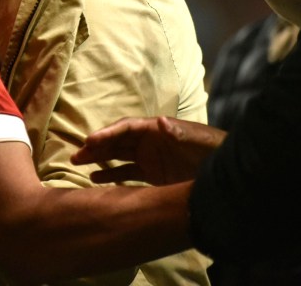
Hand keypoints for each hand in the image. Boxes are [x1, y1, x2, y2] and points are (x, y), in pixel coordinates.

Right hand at [71, 117, 226, 185]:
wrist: (224, 171)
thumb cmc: (213, 150)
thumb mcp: (197, 141)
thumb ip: (178, 132)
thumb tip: (159, 120)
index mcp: (156, 130)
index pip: (126, 129)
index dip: (107, 134)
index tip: (89, 141)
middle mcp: (149, 142)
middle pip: (117, 141)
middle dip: (96, 147)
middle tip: (75, 155)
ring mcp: (150, 158)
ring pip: (118, 156)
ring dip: (99, 159)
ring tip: (78, 164)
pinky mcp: (153, 174)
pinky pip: (126, 173)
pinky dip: (111, 174)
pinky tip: (95, 179)